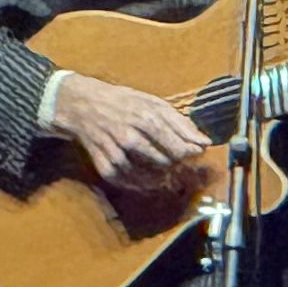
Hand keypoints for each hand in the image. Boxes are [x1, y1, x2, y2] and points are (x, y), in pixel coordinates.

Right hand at [50, 72, 210, 192]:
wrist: (82, 104)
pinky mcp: (102, 162)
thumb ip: (179, 122)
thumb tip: (204, 142)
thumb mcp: (152, 103)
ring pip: (145, 174)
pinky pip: (124, 180)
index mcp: (144, 117)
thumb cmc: (122, 102)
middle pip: (163, 161)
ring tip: (163, 170)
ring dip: (159, 176)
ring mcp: (114, 150)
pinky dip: (137, 184)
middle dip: (174, 163)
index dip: (190, 153)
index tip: (197, 152)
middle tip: (176, 158)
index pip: (176, 144)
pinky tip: (145, 180)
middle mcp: (129, 135)